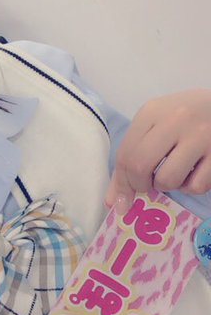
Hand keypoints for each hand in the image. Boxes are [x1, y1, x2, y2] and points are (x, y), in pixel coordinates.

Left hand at [105, 89, 210, 212]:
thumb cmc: (182, 117)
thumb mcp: (153, 126)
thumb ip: (131, 159)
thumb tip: (114, 202)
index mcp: (151, 112)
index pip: (125, 155)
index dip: (121, 183)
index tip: (124, 198)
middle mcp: (174, 121)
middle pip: (140, 167)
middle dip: (139, 186)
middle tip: (148, 184)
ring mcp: (199, 135)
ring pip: (168, 180)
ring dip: (166, 185)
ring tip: (174, 172)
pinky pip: (196, 186)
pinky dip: (191, 187)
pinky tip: (194, 172)